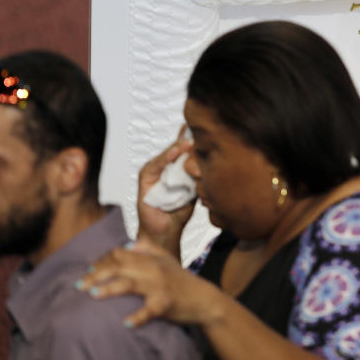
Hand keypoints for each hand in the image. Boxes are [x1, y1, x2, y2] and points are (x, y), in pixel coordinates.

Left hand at [77, 241, 221, 327]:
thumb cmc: (183, 281)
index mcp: (151, 258)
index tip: (87, 271)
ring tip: (92, 295)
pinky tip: (125, 323)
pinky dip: (137, 317)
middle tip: (79, 285)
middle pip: (119, 266)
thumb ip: (149, 249)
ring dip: (108, 289)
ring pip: (129, 283)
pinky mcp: (166, 303)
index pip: (119, 253)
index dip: (101, 261)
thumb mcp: (168, 260)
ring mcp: (160, 286)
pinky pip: (148, 310)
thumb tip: (128, 244)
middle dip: (96, 274)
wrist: (205, 300)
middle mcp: (153, 269)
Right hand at [137, 126, 195, 254]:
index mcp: (175, 168)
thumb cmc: (179, 212)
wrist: (166, 233)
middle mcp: (163, 167)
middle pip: (175, 148)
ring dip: (178, 147)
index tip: (205, 126)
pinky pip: (155, 166)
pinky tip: (176, 152)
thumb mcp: (194, 189)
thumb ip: (198, 174)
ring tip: (190, 140)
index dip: (192, 137)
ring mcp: (153, 172)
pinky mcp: (145, 180)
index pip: (183, 149)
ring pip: (166, 155)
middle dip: (186, 138)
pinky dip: (165, 158)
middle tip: (198, 128)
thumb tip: (214, 159)